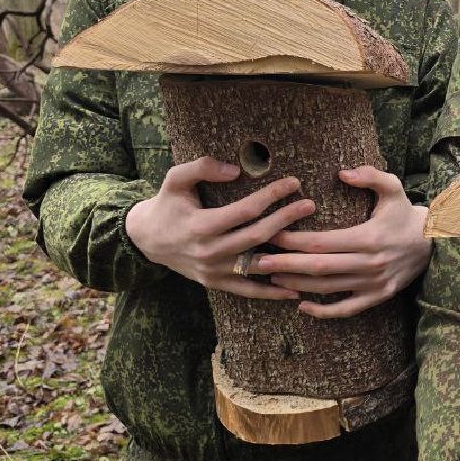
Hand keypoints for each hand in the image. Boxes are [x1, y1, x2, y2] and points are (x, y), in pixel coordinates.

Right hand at [125, 157, 311, 299]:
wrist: (146, 239)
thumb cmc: (167, 204)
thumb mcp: (175, 179)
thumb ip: (202, 167)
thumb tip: (236, 170)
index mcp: (200, 225)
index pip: (245, 210)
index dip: (271, 196)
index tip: (294, 182)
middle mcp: (208, 251)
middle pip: (256, 236)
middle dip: (286, 219)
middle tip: (310, 205)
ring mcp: (213, 271)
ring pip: (257, 265)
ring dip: (287, 256)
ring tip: (313, 244)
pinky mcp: (216, 283)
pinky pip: (248, 290)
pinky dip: (272, 292)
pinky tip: (296, 290)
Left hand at [255, 166, 430, 318]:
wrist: (434, 243)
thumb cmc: (405, 213)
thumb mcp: (393, 188)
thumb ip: (370, 176)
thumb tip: (342, 172)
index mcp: (369, 237)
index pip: (323, 242)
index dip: (295, 240)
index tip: (272, 235)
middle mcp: (369, 264)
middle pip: (318, 268)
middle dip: (285, 265)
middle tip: (257, 262)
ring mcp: (373, 284)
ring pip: (327, 289)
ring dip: (296, 286)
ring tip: (270, 279)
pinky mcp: (378, 297)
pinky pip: (346, 309)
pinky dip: (323, 312)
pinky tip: (301, 306)